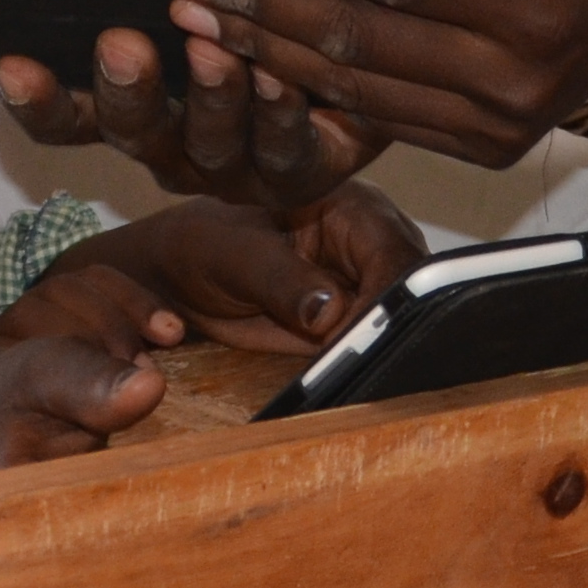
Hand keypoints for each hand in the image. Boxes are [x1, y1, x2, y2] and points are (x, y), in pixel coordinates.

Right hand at [0, 24, 382, 215]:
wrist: (369, 53)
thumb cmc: (267, 16)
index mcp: (138, 108)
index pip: (68, 117)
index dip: (38, 100)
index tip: (13, 64)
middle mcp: (175, 148)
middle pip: (134, 132)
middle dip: (126, 89)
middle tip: (122, 43)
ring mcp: (235, 170)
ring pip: (210, 144)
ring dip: (210, 95)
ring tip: (213, 49)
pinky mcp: (299, 175)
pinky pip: (284, 152)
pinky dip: (279, 112)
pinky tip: (280, 76)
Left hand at [28, 190, 422, 353]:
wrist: (179, 274)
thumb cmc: (204, 245)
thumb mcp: (235, 257)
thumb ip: (283, 281)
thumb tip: (331, 312)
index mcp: (350, 207)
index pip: (393, 254)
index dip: (384, 299)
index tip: (358, 338)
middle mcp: (370, 244)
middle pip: (408, 291)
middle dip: (387, 330)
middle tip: (350, 364)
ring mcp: (365, 285)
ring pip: (397, 323)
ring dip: (375, 351)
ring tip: (339, 374)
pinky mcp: (351, 322)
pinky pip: (369, 345)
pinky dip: (357, 365)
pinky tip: (335, 380)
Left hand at [158, 0, 587, 170]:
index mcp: (534, 8)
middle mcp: (515, 82)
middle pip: (364, 44)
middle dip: (263, 7)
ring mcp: (500, 126)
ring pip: (359, 91)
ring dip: (268, 52)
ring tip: (193, 15)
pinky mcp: (487, 148)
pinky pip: (382, 119)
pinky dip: (312, 88)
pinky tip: (247, 56)